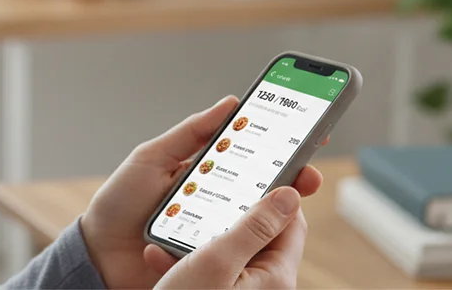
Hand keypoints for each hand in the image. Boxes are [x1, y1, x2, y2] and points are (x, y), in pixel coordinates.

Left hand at [79, 96, 323, 288]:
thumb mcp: (152, 158)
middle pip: (263, 188)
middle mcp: (216, 200)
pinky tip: (257, 227)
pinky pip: (238, 247)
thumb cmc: (120, 203)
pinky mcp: (211, 257)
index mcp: (205, 171)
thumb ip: (189, 133)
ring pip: (257, 219)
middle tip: (307, 174)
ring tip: (287, 196)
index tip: (308, 130)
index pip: (250, 153)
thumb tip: (229, 104)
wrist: (98, 253)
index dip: (280, 143)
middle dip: (291, 178)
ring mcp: (216, 229)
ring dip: (275, 209)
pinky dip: (250, 237)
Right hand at [149, 186, 306, 288]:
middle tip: (196, 205)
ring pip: (226, 250)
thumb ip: (255, 226)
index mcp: (276, 276)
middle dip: (220, 217)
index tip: (245, 173)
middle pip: (255, 233)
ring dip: (195, 238)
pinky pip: (209, 270)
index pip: (290, 220)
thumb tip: (291, 194)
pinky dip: (185, 261)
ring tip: (167, 238)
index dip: (269, 193)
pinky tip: (160, 258)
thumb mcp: (218, 261)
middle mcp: (265, 286)